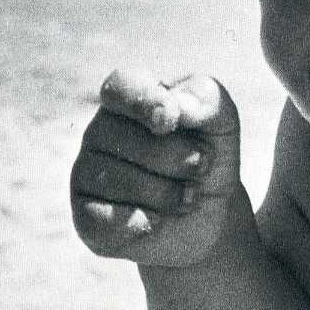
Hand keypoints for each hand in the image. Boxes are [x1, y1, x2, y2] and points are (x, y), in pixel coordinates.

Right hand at [70, 69, 243, 265]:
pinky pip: (106, 220)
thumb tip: (176, 105)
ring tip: (189, 197)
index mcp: (129, 99)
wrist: (210, 218)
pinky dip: (144, 222)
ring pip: (116, 180)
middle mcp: (100, 132)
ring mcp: (86, 173)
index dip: (143, 101)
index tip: (169, 121)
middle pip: (121, 137)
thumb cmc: (209, 160)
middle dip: (176, 158)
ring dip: (168, 193)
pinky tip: (159, 219)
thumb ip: (206, 100)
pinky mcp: (86, 217)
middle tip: (202, 167)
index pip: (120, 86)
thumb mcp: (222, 124)